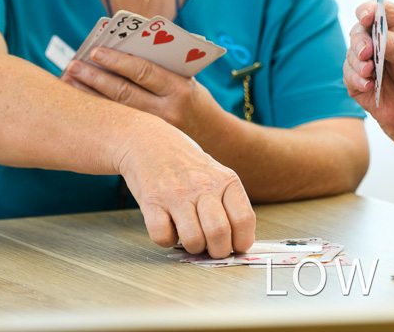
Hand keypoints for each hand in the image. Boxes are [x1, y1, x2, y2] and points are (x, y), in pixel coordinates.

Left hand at [62, 47, 221, 136]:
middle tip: (73, 65)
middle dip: (96, 77)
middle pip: (124, 93)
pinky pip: (117, 126)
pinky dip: (98, 112)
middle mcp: (167, 112)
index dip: (118, 61)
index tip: (95, 51)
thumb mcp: (189, 81)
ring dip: (90, 95)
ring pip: (115, 112)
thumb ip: (163, 69)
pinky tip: (81, 104)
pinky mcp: (147, 145)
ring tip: (69, 80)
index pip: (145, 72)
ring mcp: (156, 131)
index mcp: (180, 89)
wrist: (216, 139)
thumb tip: (125, 51)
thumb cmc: (196, 101)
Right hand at [114, 116, 255, 257]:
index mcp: (225, 179)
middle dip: (218, 251)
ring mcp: (176, 194)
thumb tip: (238, 241)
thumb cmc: (187, 164)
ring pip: (193, 239)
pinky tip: (169, 228)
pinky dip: (167, 240)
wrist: (149, 141)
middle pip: (219, 233)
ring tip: (192, 237)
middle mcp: (202, 186)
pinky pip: (162, 236)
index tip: (237, 247)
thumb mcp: (216, 174)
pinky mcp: (151, 202)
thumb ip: (228, 203)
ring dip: (193, 247)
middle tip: (213, 249)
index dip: (242, 241)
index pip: (244, 219)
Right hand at [343, 0, 393, 151]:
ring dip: (357, 60)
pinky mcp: (358, 82)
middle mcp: (379, 42)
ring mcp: (367, 62)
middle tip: (367, 51)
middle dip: (360, 39)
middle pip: (359, 30)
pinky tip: (368, 85)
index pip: (378, 10)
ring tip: (369, 72)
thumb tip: (376, 37)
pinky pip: (348, 75)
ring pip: (350, 52)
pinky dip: (355, 78)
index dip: (369, 9)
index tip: (366, 17)